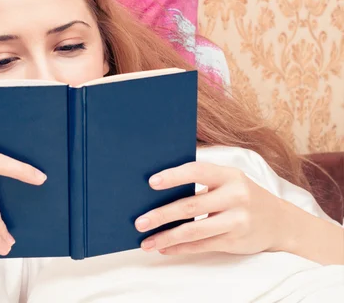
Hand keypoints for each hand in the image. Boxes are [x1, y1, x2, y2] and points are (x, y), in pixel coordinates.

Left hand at [135, 162, 288, 255]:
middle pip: (190, 205)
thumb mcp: (229, 182)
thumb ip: (202, 184)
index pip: (197, 171)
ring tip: (146, 241)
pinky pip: (201, 246)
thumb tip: (158, 193)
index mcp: (229, 175)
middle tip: (139, 221)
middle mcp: (236, 196)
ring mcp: (237, 220)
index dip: (174, 176)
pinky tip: (164, 248)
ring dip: (166, 237)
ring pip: (194, 230)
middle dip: (161, 215)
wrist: (280, 222)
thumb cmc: (243, 196)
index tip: (151, 182)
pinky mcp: (235, 241)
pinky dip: (180, 248)